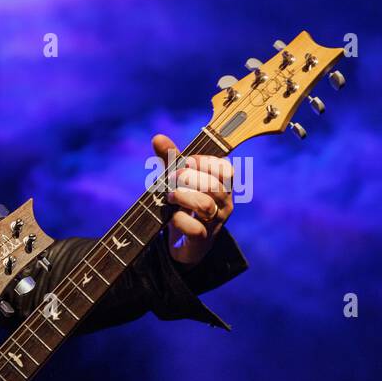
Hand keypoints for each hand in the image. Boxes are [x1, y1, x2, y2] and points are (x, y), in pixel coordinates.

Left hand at [154, 133, 233, 266]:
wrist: (186, 243)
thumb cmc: (185, 205)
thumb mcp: (178, 180)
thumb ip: (170, 160)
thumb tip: (157, 137)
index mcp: (222, 184)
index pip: (223, 167)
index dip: (202, 162)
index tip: (183, 162)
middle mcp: (224, 202)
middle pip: (214, 185)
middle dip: (188, 178)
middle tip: (170, 179)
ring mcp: (216, 222)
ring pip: (205, 205)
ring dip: (183, 197)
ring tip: (169, 196)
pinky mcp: (203, 240)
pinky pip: (196, 229)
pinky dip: (180, 221)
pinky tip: (171, 217)